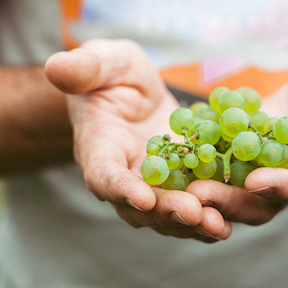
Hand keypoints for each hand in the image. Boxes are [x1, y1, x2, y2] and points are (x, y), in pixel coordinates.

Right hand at [45, 39, 231, 242]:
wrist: (131, 91)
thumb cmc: (111, 72)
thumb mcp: (103, 60)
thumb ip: (83, 66)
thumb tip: (56, 67)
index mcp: (97, 147)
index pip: (104, 173)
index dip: (121, 187)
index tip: (143, 198)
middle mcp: (123, 176)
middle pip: (139, 206)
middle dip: (166, 212)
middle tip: (195, 214)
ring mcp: (151, 187)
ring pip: (166, 215)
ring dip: (191, 224)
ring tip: (219, 226)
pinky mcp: (178, 186)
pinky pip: (191, 207)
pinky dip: (209, 217)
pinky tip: (231, 221)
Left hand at [187, 48, 287, 223]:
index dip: (285, 187)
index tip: (260, 181)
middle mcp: (286, 176)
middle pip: (259, 202)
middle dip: (230, 201)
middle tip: (198, 195)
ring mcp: (256, 171)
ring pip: (227, 193)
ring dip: (201, 191)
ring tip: (171, 182)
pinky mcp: (231, 158)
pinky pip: (207, 169)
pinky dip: (186, 167)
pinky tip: (160, 156)